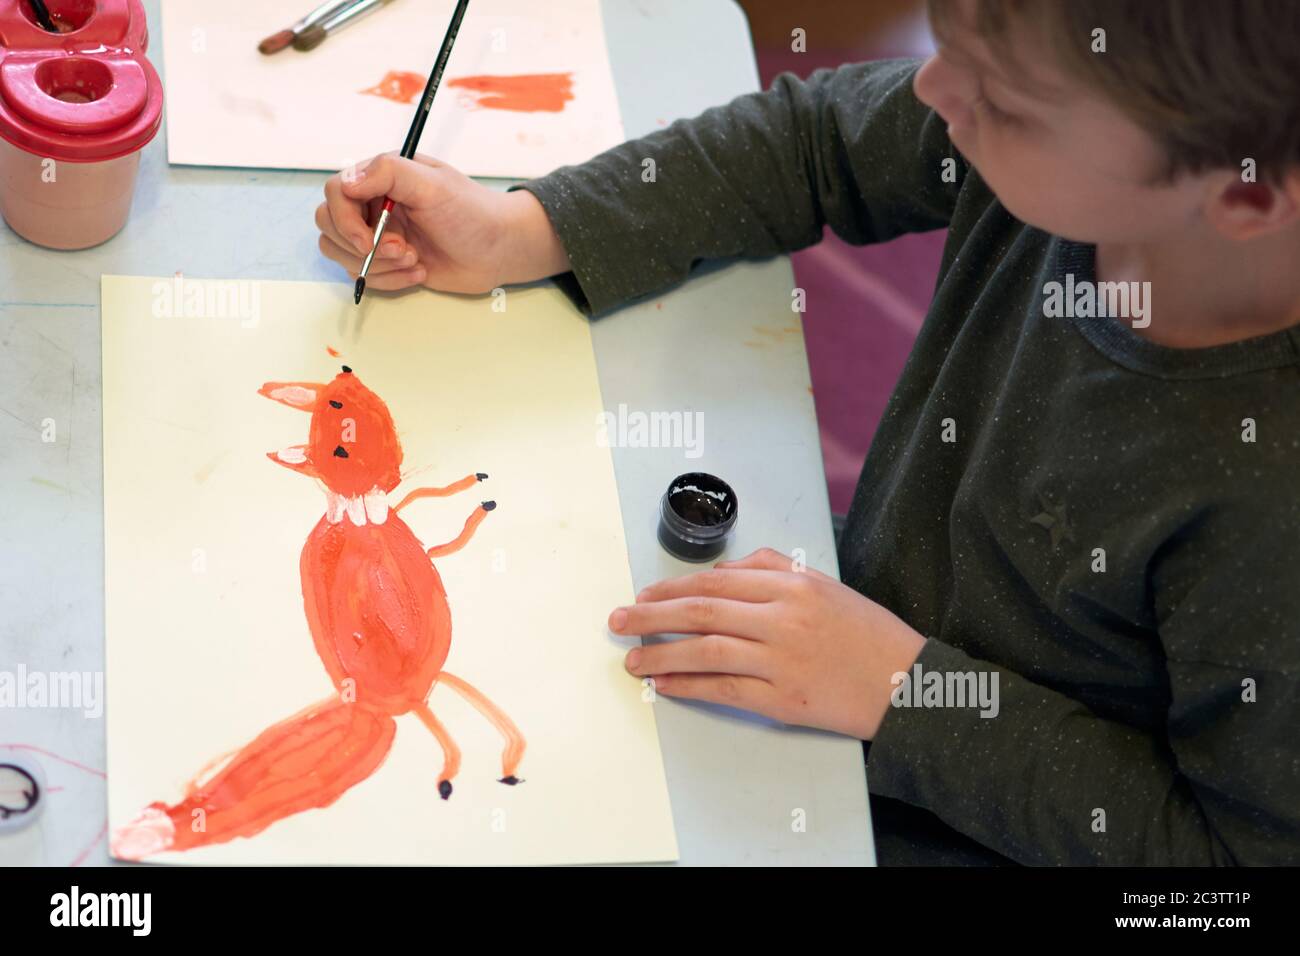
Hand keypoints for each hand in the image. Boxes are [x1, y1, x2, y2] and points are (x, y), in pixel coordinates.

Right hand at [315, 152, 570, 294]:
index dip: (345, 220)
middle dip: (362, 246)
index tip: (369, 240)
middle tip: (404, 251)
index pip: (336, 191)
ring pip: (341, 252)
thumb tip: (346, 182)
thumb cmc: (472, 212)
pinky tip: (420, 272)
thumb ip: (388, 173)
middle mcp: (374, 202)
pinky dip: (388, 280)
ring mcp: (379, 233)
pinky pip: (364, 275)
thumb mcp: (433, 184)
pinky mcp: (387, 261)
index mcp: (381, 177)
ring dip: (377, 265)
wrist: (499, 250)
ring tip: (415, 261)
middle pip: (329, 223)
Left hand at [608, 548, 926, 739]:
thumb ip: (772, 569)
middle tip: (618, 620)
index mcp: (794, 586)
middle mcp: (784, 618)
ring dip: (660, 654)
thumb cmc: (867, 634)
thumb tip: (720, 572)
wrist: (908, 684)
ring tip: (632, 659)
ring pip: (705, 651)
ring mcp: (782, 661)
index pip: (715, 582)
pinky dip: (688, 685)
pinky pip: (723, 690)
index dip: (671, 588)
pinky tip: (665, 684)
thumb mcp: (825, 585)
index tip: (643, 594)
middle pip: (701, 612)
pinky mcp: (783, 699)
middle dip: (650, 615)